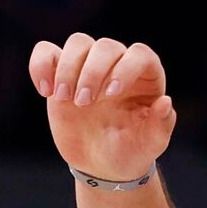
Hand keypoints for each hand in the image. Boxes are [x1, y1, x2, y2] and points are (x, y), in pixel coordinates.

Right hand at [28, 32, 175, 181]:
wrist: (102, 164)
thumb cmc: (131, 152)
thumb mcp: (150, 145)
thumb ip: (161, 126)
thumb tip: (166, 102)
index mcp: (146, 77)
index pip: (140, 55)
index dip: (126, 68)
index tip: (111, 94)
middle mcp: (118, 64)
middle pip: (105, 46)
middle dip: (92, 72)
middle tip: (84, 103)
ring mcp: (89, 65)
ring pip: (78, 43)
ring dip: (68, 68)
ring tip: (65, 99)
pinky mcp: (61, 71)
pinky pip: (46, 52)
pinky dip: (40, 65)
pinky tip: (45, 91)